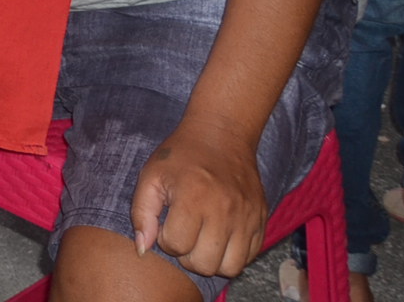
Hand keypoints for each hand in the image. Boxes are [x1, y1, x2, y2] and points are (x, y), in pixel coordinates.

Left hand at [130, 122, 266, 277]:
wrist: (222, 135)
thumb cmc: (180, 156)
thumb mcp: (150, 176)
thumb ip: (141, 214)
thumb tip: (143, 248)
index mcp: (193, 198)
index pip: (177, 245)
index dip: (165, 240)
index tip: (167, 223)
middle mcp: (224, 211)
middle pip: (204, 264)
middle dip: (187, 255)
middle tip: (184, 234)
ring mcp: (247, 218)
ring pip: (230, 268)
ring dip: (211, 260)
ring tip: (201, 240)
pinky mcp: (262, 221)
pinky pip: (249, 257)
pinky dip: (232, 255)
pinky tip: (219, 237)